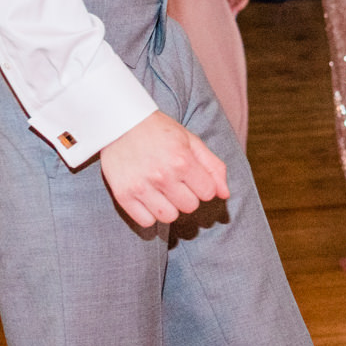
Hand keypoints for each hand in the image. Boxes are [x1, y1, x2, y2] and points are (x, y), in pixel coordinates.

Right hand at [97, 111, 228, 228]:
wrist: (120, 123)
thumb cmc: (160, 132)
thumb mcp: (191, 141)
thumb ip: (213, 167)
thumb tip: (225, 194)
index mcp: (182, 160)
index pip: (208, 193)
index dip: (203, 186)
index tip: (192, 177)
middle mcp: (162, 176)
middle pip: (190, 206)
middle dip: (187, 196)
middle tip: (175, 181)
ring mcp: (141, 187)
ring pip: (169, 217)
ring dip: (170, 207)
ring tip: (162, 191)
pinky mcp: (123, 195)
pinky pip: (146, 222)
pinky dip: (150, 214)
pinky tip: (148, 198)